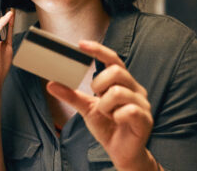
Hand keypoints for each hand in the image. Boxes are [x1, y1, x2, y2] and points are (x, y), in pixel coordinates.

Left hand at [46, 41, 156, 170]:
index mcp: (122, 82)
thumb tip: (51, 83)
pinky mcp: (145, 118)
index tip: (80, 44)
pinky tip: (117, 122)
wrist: (120, 151)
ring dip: (105, 105)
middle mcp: (134, 89)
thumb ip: (71, 95)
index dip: (98, 50)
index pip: (113, 59)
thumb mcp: (86, 108)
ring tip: (108, 115)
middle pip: (116, 71)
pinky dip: (116, 116)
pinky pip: (127, 110)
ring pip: (118, 92)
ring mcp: (142, 103)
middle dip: (99, 84)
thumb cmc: (107, 127)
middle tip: (97, 97)